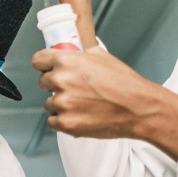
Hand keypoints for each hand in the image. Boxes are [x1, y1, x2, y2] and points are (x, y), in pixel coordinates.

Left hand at [32, 48, 177, 157]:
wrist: (139, 109)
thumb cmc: (124, 83)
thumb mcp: (101, 56)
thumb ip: (79, 54)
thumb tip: (70, 52)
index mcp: (66, 61)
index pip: (37, 60)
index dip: (45, 65)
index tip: (49, 69)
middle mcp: (60, 80)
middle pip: (43, 82)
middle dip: (55, 85)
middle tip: (74, 90)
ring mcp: (62, 103)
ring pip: (49, 103)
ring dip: (61, 105)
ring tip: (82, 105)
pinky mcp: (66, 123)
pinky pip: (52, 121)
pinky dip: (63, 121)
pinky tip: (80, 116)